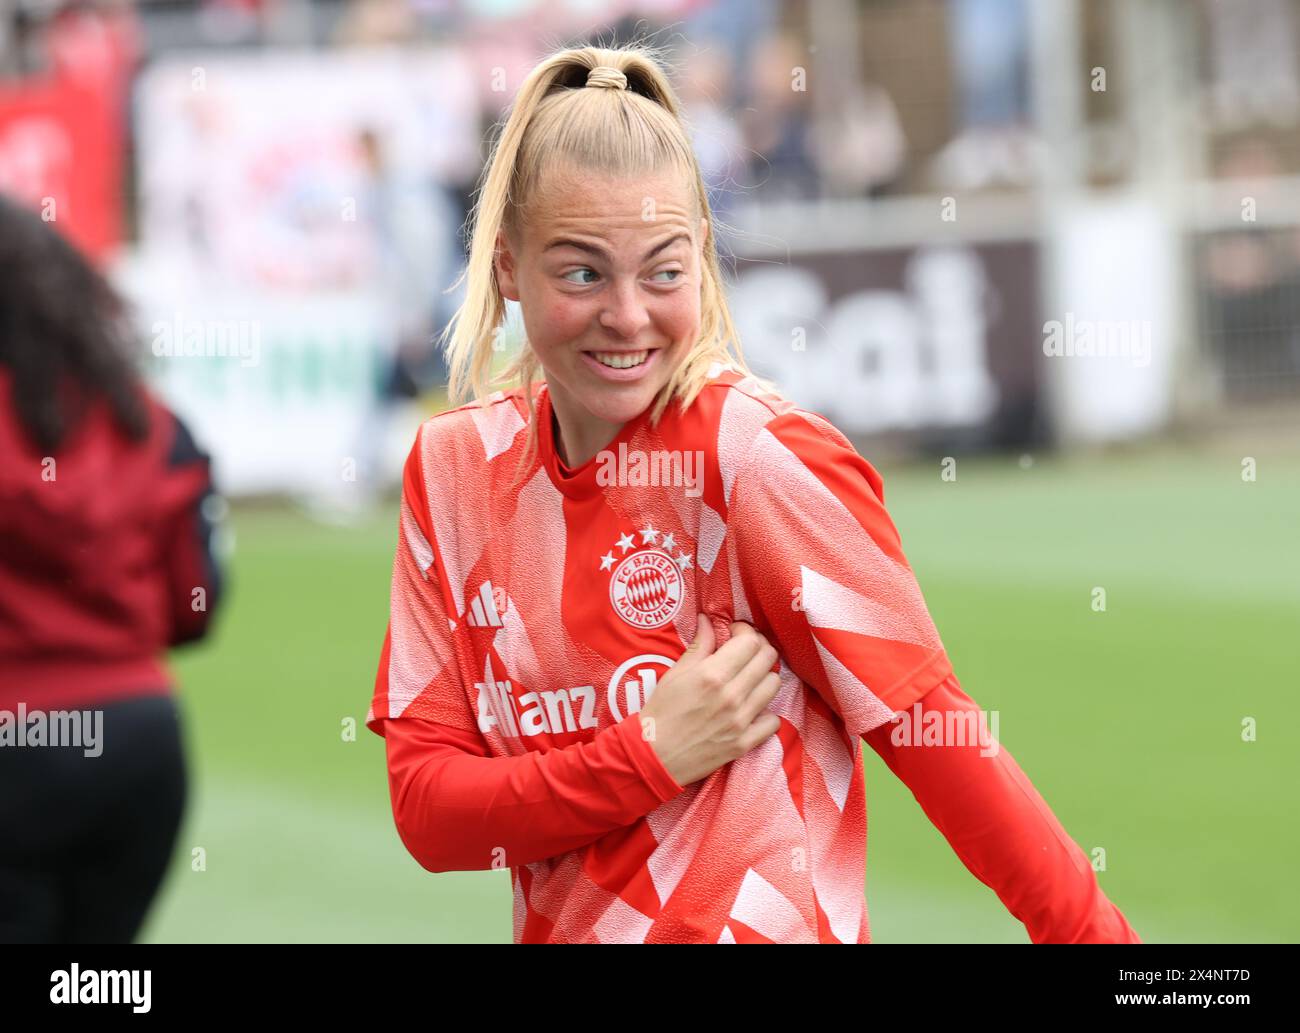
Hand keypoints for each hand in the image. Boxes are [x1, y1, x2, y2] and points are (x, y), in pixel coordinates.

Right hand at [636, 611, 782, 786]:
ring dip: (764, 677)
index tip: (735, 634)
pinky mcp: (745, 743)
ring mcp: (741, 721)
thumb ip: (699, 645)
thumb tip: (708, 620)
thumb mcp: (675, 673)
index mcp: (712, 674)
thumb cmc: (661, 712)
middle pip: (768, 658)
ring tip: (748, 680)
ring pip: (774, 685)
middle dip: (759, 649)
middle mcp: (731, 695)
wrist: (654, 756)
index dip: (745, 631)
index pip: (750, 641)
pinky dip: (766, 714)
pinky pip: (773, 721)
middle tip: (745, 653)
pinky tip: (752, 710)